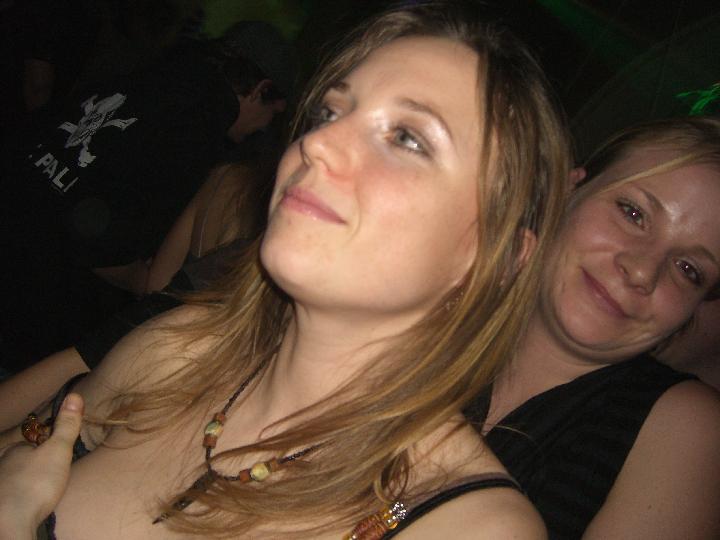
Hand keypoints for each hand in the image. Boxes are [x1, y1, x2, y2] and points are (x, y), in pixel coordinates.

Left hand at [0, 393, 82, 538]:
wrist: (11, 522)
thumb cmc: (36, 483)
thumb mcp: (58, 451)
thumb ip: (66, 426)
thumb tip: (75, 394)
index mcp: (15, 450)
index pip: (31, 442)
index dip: (45, 445)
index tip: (59, 453)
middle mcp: (2, 465)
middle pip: (22, 461)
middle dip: (36, 464)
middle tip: (54, 472)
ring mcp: (0, 486)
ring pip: (16, 478)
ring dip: (28, 481)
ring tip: (45, 488)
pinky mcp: (1, 504)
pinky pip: (14, 495)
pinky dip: (23, 497)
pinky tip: (32, 503)